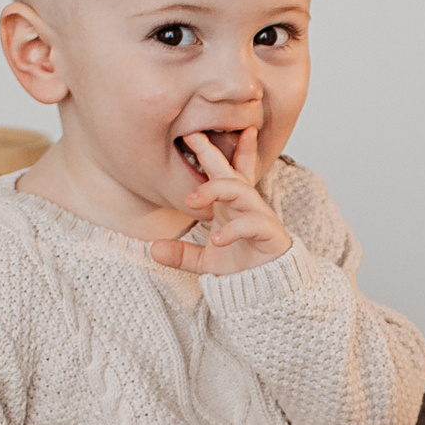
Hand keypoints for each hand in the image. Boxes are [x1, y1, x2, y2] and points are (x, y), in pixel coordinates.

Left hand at [150, 132, 292, 273]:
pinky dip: (233, 229)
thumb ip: (182, 254)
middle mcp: (246, 206)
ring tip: (192, 200)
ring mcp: (260, 217)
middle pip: (230, 172)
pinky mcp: (271, 234)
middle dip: (213, 153)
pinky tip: (216, 239)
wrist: (266, 291)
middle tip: (193, 136)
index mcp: (230, 205)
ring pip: (241, 191)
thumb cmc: (242, 266)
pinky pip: (252, 224)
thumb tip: (153, 250)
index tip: (191, 133)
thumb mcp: (205, 262)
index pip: (224, 173)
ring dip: (216, 191)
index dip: (212, 152)